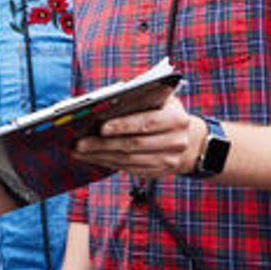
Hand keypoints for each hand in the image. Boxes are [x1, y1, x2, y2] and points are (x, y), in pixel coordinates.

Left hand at [74, 93, 201, 178]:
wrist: (190, 139)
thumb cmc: (165, 112)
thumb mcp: (161, 100)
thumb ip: (141, 97)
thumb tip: (107, 100)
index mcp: (176, 119)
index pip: (147, 123)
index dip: (124, 126)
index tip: (101, 127)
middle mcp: (176, 141)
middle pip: (134, 145)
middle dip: (104, 144)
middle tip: (80, 143)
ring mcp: (169, 160)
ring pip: (128, 160)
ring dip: (101, 156)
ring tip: (80, 151)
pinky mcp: (158, 172)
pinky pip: (129, 169)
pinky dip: (108, 163)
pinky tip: (92, 158)